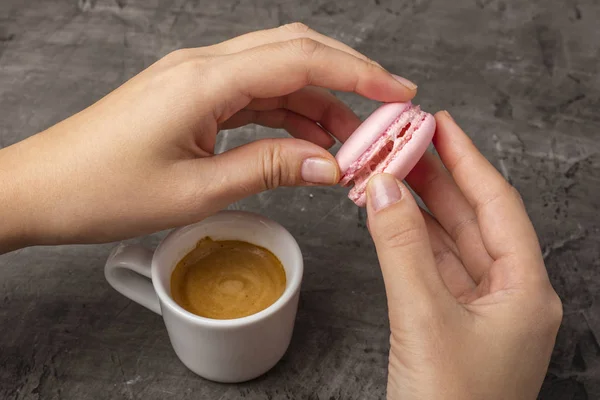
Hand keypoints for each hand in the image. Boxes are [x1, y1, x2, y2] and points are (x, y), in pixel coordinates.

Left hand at [0, 23, 416, 252]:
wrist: (42, 189)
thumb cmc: (102, 189)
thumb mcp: (195, 191)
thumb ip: (268, 169)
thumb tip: (327, 164)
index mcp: (204, 81)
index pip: (300, 59)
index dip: (358, 73)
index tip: (398, 92)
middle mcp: (203, 67)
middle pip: (294, 51)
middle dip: (347, 78)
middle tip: (385, 112)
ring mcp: (197, 79)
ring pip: (277, 75)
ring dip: (318, 102)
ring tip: (351, 141)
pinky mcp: (192, 97)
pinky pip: (253, 96)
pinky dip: (287, 114)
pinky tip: (308, 141)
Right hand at [366, 112, 561, 398]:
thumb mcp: (424, 318)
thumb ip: (401, 248)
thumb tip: (381, 188)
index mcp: (526, 292)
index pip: (498, 206)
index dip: (468, 160)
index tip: (441, 125)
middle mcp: (510, 296)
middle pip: (474, 220)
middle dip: (440, 178)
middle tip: (407, 141)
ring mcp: (480, 311)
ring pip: (450, 242)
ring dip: (421, 207)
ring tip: (392, 170)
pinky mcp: (451, 324)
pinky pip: (433, 267)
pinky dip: (410, 240)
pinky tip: (391, 217)